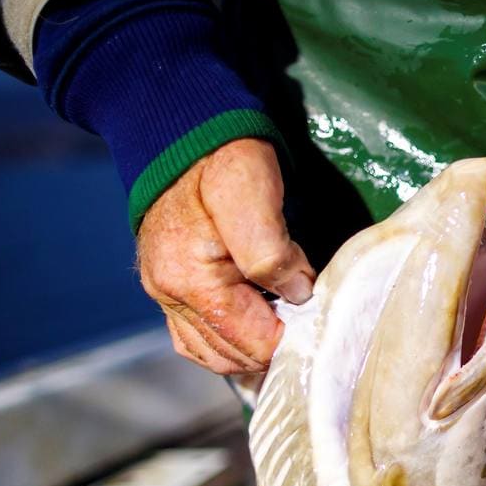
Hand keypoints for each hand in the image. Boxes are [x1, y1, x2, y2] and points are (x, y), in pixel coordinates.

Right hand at [137, 138, 314, 373]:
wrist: (182, 130)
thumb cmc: (222, 157)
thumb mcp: (252, 194)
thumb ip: (272, 251)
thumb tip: (298, 294)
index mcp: (190, 280)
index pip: (252, 343)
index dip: (291, 339)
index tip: (319, 319)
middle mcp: (170, 294)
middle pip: (233, 356)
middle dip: (274, 347)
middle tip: (309, 325)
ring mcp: (166, 293)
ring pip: (214, 354)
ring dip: (252, 351)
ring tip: (288, 329)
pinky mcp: (170, 287)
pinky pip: (198, 338)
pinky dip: (229, 343)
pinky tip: (258, 328)